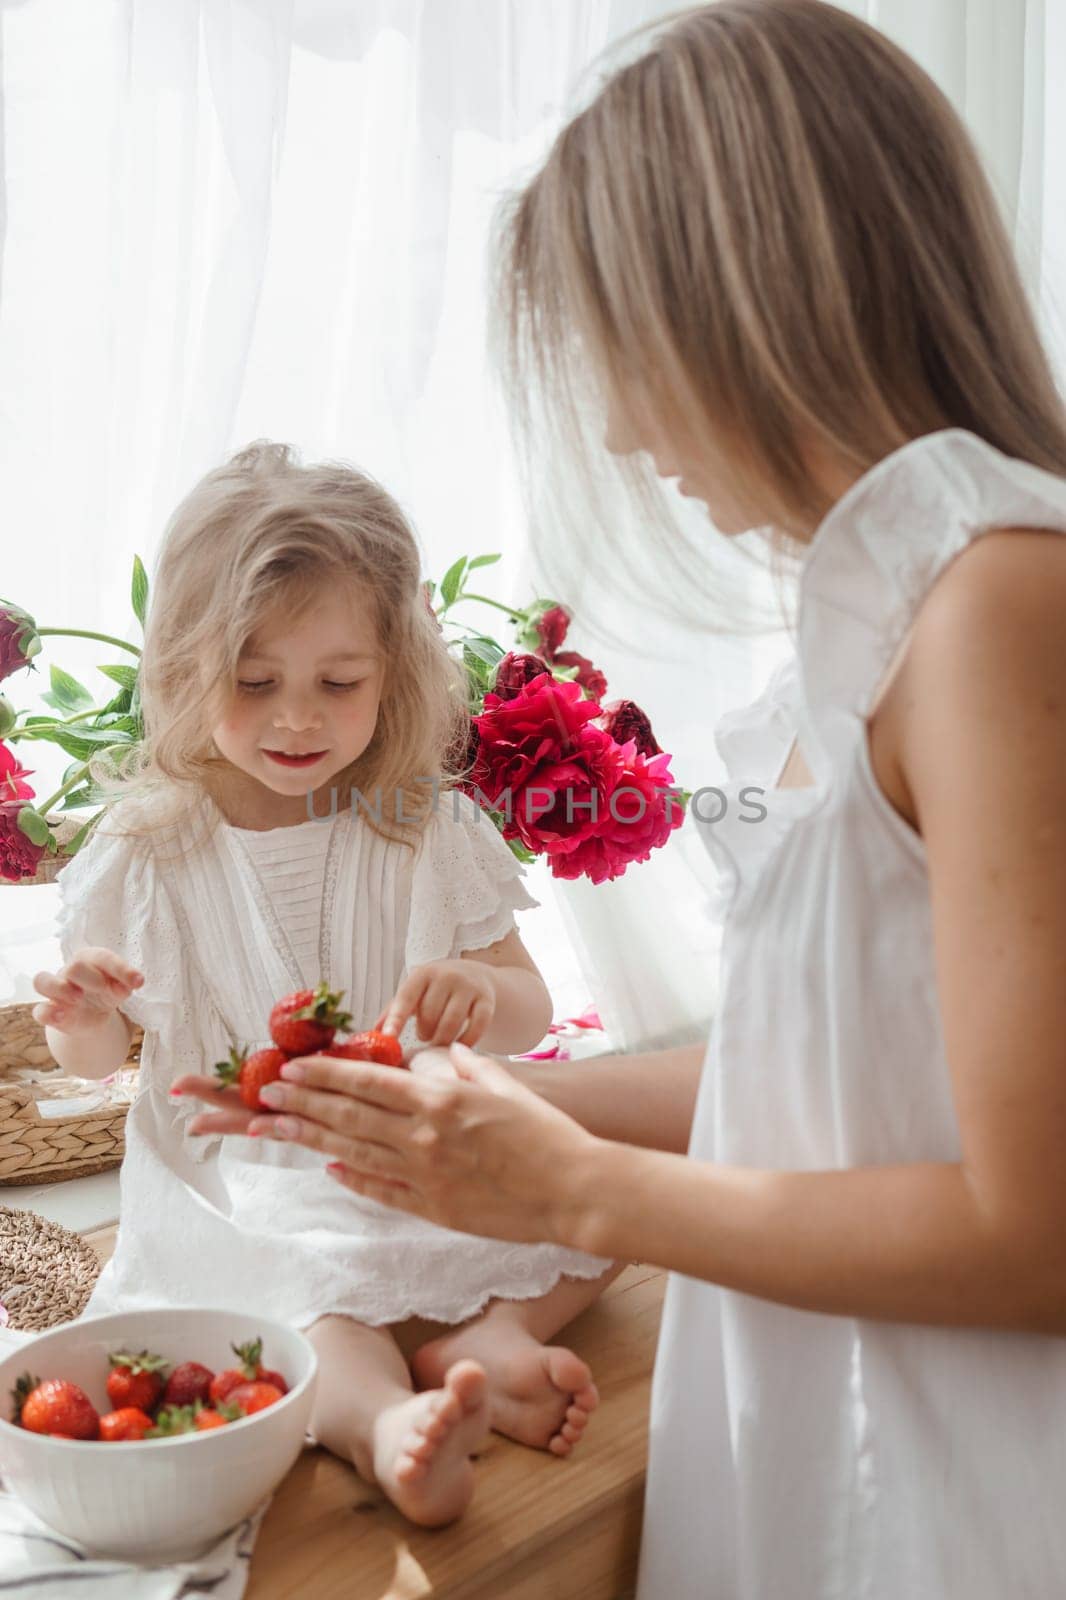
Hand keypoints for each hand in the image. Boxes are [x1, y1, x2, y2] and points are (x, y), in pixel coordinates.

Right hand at [32, 947, 142, 1035]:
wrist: (93, 1016)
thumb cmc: (107, 992)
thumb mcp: (120, 987)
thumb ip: (125, 983)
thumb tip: (133, 982)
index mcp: (90, 960)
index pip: (102, 957)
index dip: (120, 969)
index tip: (138, 982)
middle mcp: (69, 972)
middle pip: (74, 967)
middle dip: (91, 978)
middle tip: (103, 989)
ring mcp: (56, 991)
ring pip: (42, 980)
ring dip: (61, 988)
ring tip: (78, 998)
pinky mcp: (50, 1011)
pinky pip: (39, 1010)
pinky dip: (48, 1013)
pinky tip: (63, 1017)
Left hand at [185, 1042, 599, 1246]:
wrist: (573, 1190)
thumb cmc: (546, 1133)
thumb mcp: (505, 1086)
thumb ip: (469, 1068)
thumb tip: (447, 1054)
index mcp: (440, 1100)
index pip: (369, 1082)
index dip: (326, 1075)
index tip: (293, 1068)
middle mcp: (424, 1137)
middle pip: (350, 1117)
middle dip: (303, 1103)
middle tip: (267, 1094)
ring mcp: (425, 1176)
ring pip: (355, 1153)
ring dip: (312, 1139)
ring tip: (277, 1128)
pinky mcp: (434, 1209)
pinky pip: (383, 1191)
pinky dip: (354, 1179)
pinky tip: (331, 1169)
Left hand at [378, 960, 495, 1046]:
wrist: (475, 975)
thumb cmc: (436, 989)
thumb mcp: (414, 993)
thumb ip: (393, 1011)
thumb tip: (372, 1034)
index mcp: (422, 974)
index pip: (406, 997)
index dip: (396, 1018)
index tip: (389, 1036)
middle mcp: (447, 976)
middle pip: (430, 1015)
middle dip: (424, 1032)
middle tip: (424, 1035)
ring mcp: (469, 987)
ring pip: (451, 1024)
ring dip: (441, 1040)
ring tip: (437, 1040)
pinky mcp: (487, 1001)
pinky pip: (475, 1028)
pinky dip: (465, 1041)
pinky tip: (459, 1044)